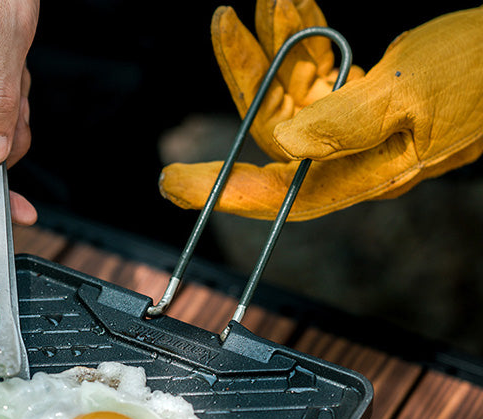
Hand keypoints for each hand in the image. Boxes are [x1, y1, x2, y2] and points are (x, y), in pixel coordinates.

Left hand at [159, 2, 482, 220]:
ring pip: (294, 92)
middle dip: (247, 72)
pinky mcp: (365, 96)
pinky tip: (296, 7)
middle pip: (277, 127)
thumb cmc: (482, 69)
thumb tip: (282, 144)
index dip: (223, 191)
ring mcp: (357, 126)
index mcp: (363, 171)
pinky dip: (306, 39)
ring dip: (277, 43)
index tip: (175, 184)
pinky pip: (320, 72)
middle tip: (222, 24)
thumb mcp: (410, 91)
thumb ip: (343, 121)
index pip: (278, 191)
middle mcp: (353, 156)